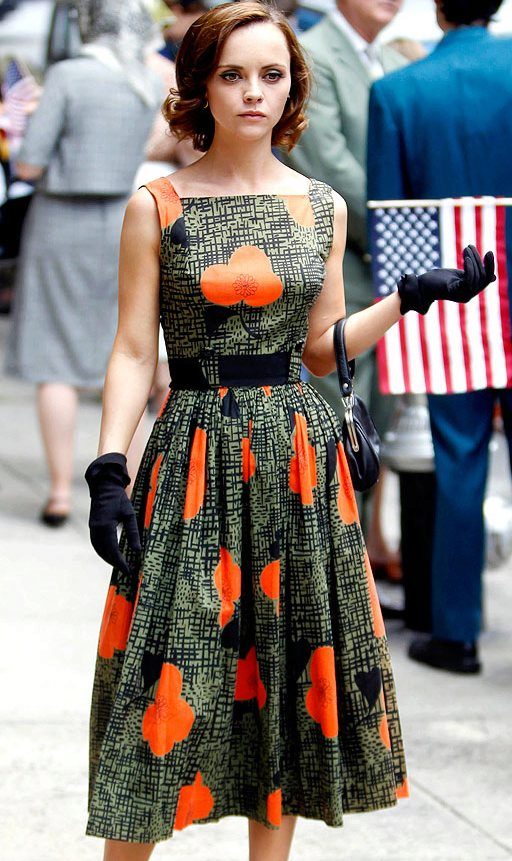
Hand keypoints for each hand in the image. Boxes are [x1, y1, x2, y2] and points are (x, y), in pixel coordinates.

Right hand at [84, 453, 140, 575]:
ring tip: (119, 565)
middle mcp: (96, 529)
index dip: (120, 562)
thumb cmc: (119, 499)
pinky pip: (96, 544)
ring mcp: (92, 528)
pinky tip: (110, 554)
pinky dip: (103, 551)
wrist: (104, 486)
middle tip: (126, 570)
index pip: (113, 550)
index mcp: (105, 527)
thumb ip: (133, 533)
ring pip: (98, 549)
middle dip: (114, 563)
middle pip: (104, 552)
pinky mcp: (92, 526)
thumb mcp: (129, 515)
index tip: (128, 570)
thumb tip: (138, 550)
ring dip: (107, 558)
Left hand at [397, 245, 495, 314]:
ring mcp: (460, 295)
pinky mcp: (453, 292)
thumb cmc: (436, 280)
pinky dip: (470, 268)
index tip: (488, 252)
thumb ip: (473, 276)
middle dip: (479, 260)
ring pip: (477, 277)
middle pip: (483, 277)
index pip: (486, 279)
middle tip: (469, 247)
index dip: (490, 266)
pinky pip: (468, 280)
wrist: (418, 286)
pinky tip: (466, 257)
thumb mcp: (458, 276)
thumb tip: (494, 278)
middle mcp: (467, 296)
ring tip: (466, 249)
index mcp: (469, 291)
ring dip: (474, 260)